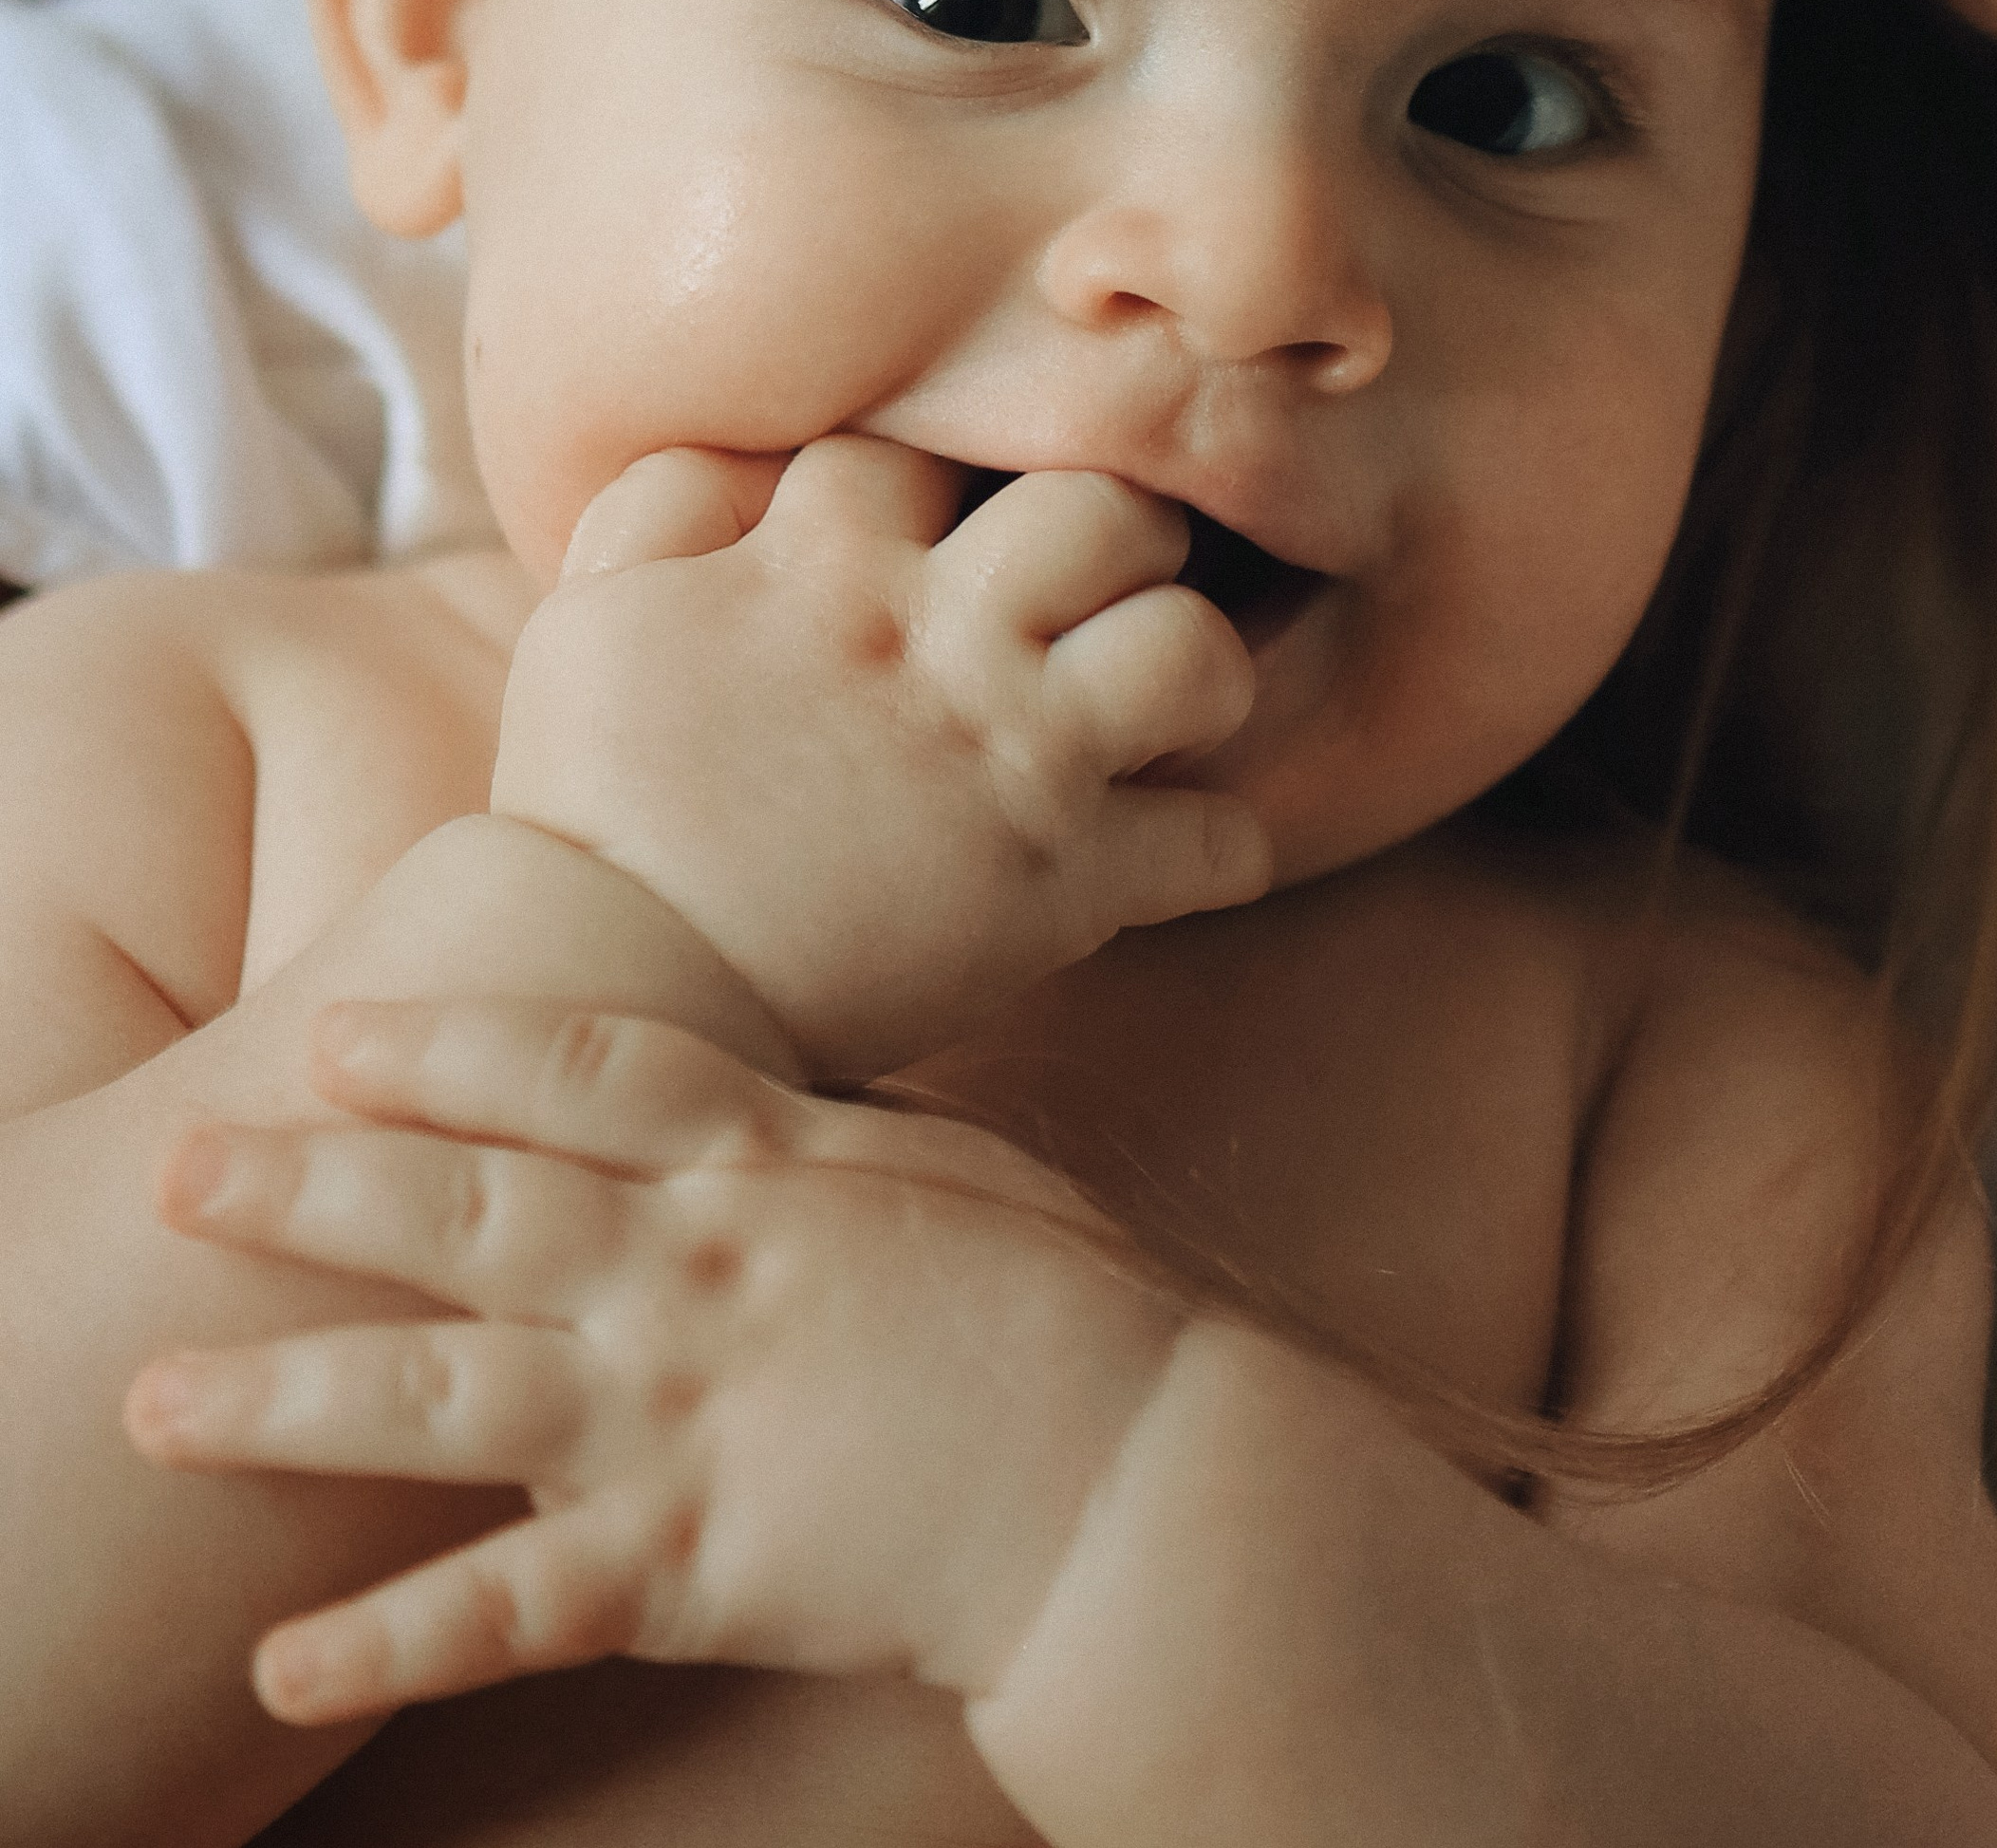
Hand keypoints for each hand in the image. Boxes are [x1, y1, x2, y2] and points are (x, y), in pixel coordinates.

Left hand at [125, 998, 1184, 1725]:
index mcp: (764, 1163)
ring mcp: (682, 1420)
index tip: (333, 1029)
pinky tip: (277, 1665)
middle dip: (315, 1188)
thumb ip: (811, 1132)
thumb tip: (735, 1092)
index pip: (579, 1073)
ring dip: (288, 1400)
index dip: (450, 1046)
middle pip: (469, 1212)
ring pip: (444, 1398)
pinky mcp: (691, 1568)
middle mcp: (695, 1274)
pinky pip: (513, 1611)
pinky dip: (389, 1642)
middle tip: (181, 1171)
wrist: (1142, 1474)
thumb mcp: (943, 1161)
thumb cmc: (1066, 1305)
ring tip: (157, 1402)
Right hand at [491, 437, 1269, 1069]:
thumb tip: (737, 459)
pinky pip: (1215, 843)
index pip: (930, 450)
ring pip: (1192, 649)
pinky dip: (1212, 850)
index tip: (948, 538)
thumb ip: (663, 509)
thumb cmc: (590, 811)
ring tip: (1160, 707)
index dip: (946, 487)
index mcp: (822, 562)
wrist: (613, 990)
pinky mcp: (1062, 886)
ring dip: (1195, 673)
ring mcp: (1012, 757)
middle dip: (1124, 538)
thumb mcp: (588, 618)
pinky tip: (1172, 852)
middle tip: (1100, 596)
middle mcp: (939, 637)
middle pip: (1105, 509)